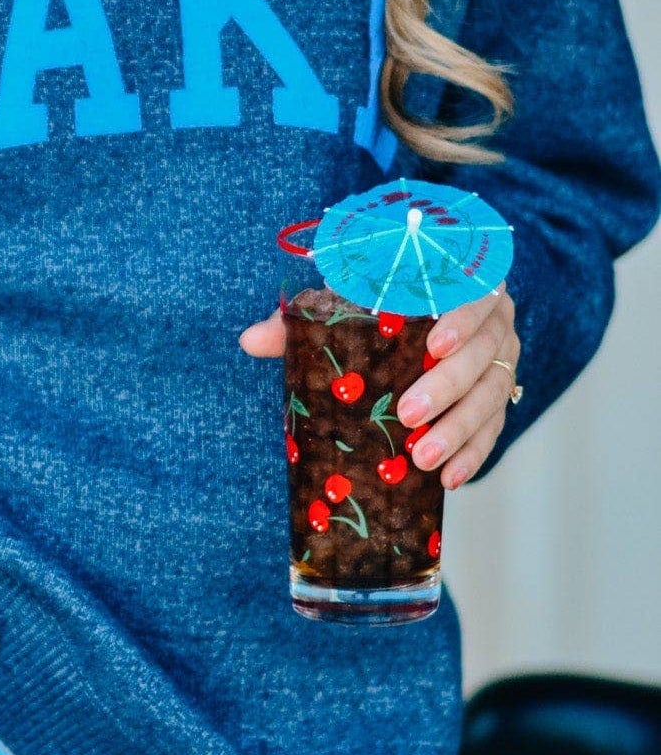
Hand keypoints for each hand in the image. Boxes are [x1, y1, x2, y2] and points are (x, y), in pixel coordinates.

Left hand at [239, 281, 520, 489]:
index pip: (470, 289)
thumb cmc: (377, 301)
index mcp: (459, 276)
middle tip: (409, 415)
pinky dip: (474, 451)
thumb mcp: (345, 300)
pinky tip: (450, 478)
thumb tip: (250, 340)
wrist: (420, 315)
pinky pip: (496, 423)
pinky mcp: (502, 390)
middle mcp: (492, 312)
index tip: (433, 344)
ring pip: (492, 391)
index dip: (459, 316)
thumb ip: (302, 319)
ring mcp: (503, 352)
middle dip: (447, 385)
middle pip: (483, 349)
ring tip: (424, 458)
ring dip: (460, 428)